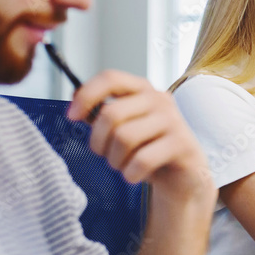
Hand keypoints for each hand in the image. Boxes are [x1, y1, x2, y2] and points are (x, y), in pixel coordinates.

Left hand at [67, 70, 214, 202]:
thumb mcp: (124, 128)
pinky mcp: (181, 144)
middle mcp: (160, 100)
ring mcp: (173, 120)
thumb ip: (101, 114)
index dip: (86, 95)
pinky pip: (142, 160)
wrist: (183, 176)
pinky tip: (135, 175)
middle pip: (111, 113)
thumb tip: (75, 101)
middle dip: (98, 141)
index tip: (71, 116)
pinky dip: (130, 173)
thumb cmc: (149, 149)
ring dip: (114, 160)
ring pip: (124, 138)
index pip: (111, 78)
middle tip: (103, 154)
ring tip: (122, 165)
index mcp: (143, 90)